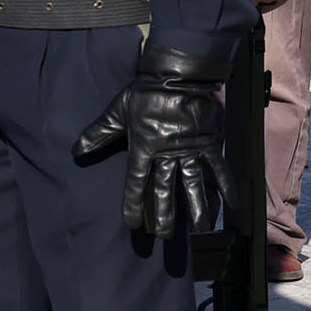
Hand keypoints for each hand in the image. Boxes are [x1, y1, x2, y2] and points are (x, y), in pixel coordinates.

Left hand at [71, 45, 229, 246]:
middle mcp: (167, 154)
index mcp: (143, 147)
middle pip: (164, 190)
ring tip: (200, 232)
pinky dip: (228, 186)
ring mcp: (190, 150)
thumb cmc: (145, 92)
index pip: (135, 182)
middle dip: (163, 214)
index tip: (132, 224)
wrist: (179, 75)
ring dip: (197, 209)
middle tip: (164, 235)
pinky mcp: (209, 143)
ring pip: (193, 185)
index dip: (133, 204)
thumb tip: (75, 151)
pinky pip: (220, 169)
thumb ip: (98, 133)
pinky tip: (235, 205)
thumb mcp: (117, 111)